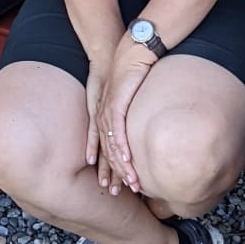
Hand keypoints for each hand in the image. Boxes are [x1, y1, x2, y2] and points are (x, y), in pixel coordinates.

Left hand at [86, 38, 157, 195]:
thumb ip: (132, 113)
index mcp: (104, 115)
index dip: (109, 168)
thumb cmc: (134, 72)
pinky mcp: (115, 104)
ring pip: (111, 145)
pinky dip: (121, 147)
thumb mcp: (130, 97)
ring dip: (120, 167)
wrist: (131, 50)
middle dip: (113, 174)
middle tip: (118, 193)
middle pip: (106, 152)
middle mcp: (102, 116)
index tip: (115, 185)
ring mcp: (107, 110)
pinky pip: (116, 131)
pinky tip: (126, 161)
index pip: (106, 148)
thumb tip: (142, 128)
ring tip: (128, 184)